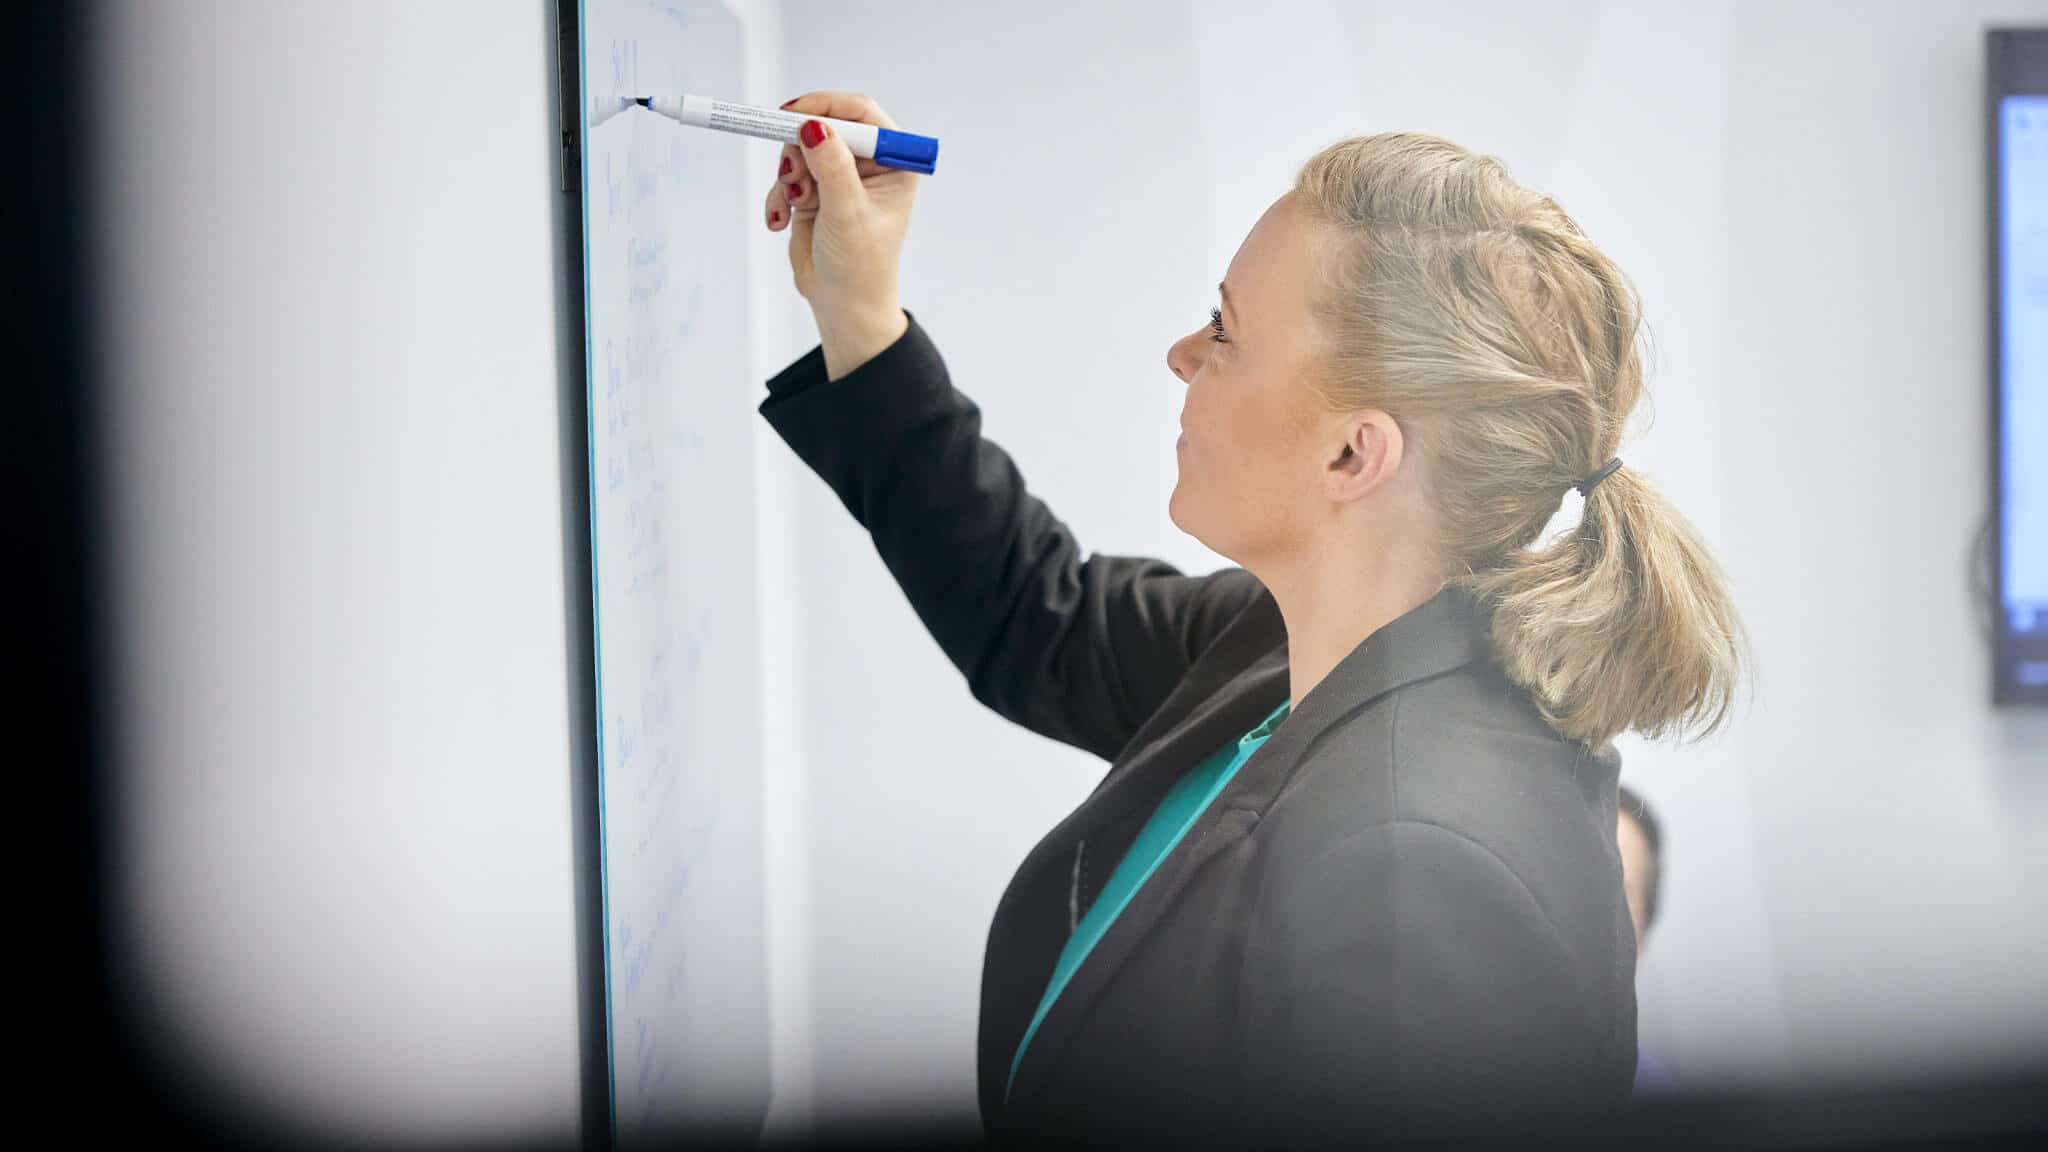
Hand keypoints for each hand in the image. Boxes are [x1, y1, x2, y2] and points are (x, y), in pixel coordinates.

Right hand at [765, 91, 916, 376]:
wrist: (842, 306)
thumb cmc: (860, 265)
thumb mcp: (847, 212)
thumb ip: (832, 166)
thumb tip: (813, 125)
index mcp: (893, 164)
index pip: (862, 114)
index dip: (827, 107)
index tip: (793, 114)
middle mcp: (868, 165)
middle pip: (825, 126)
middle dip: (801, 149)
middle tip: (792, 174)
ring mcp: (839, 178)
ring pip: (800, 150)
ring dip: (789, 176)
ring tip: (795, 205)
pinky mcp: (815, 193)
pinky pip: (787, 176)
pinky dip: (779, 196)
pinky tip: (780, 221)